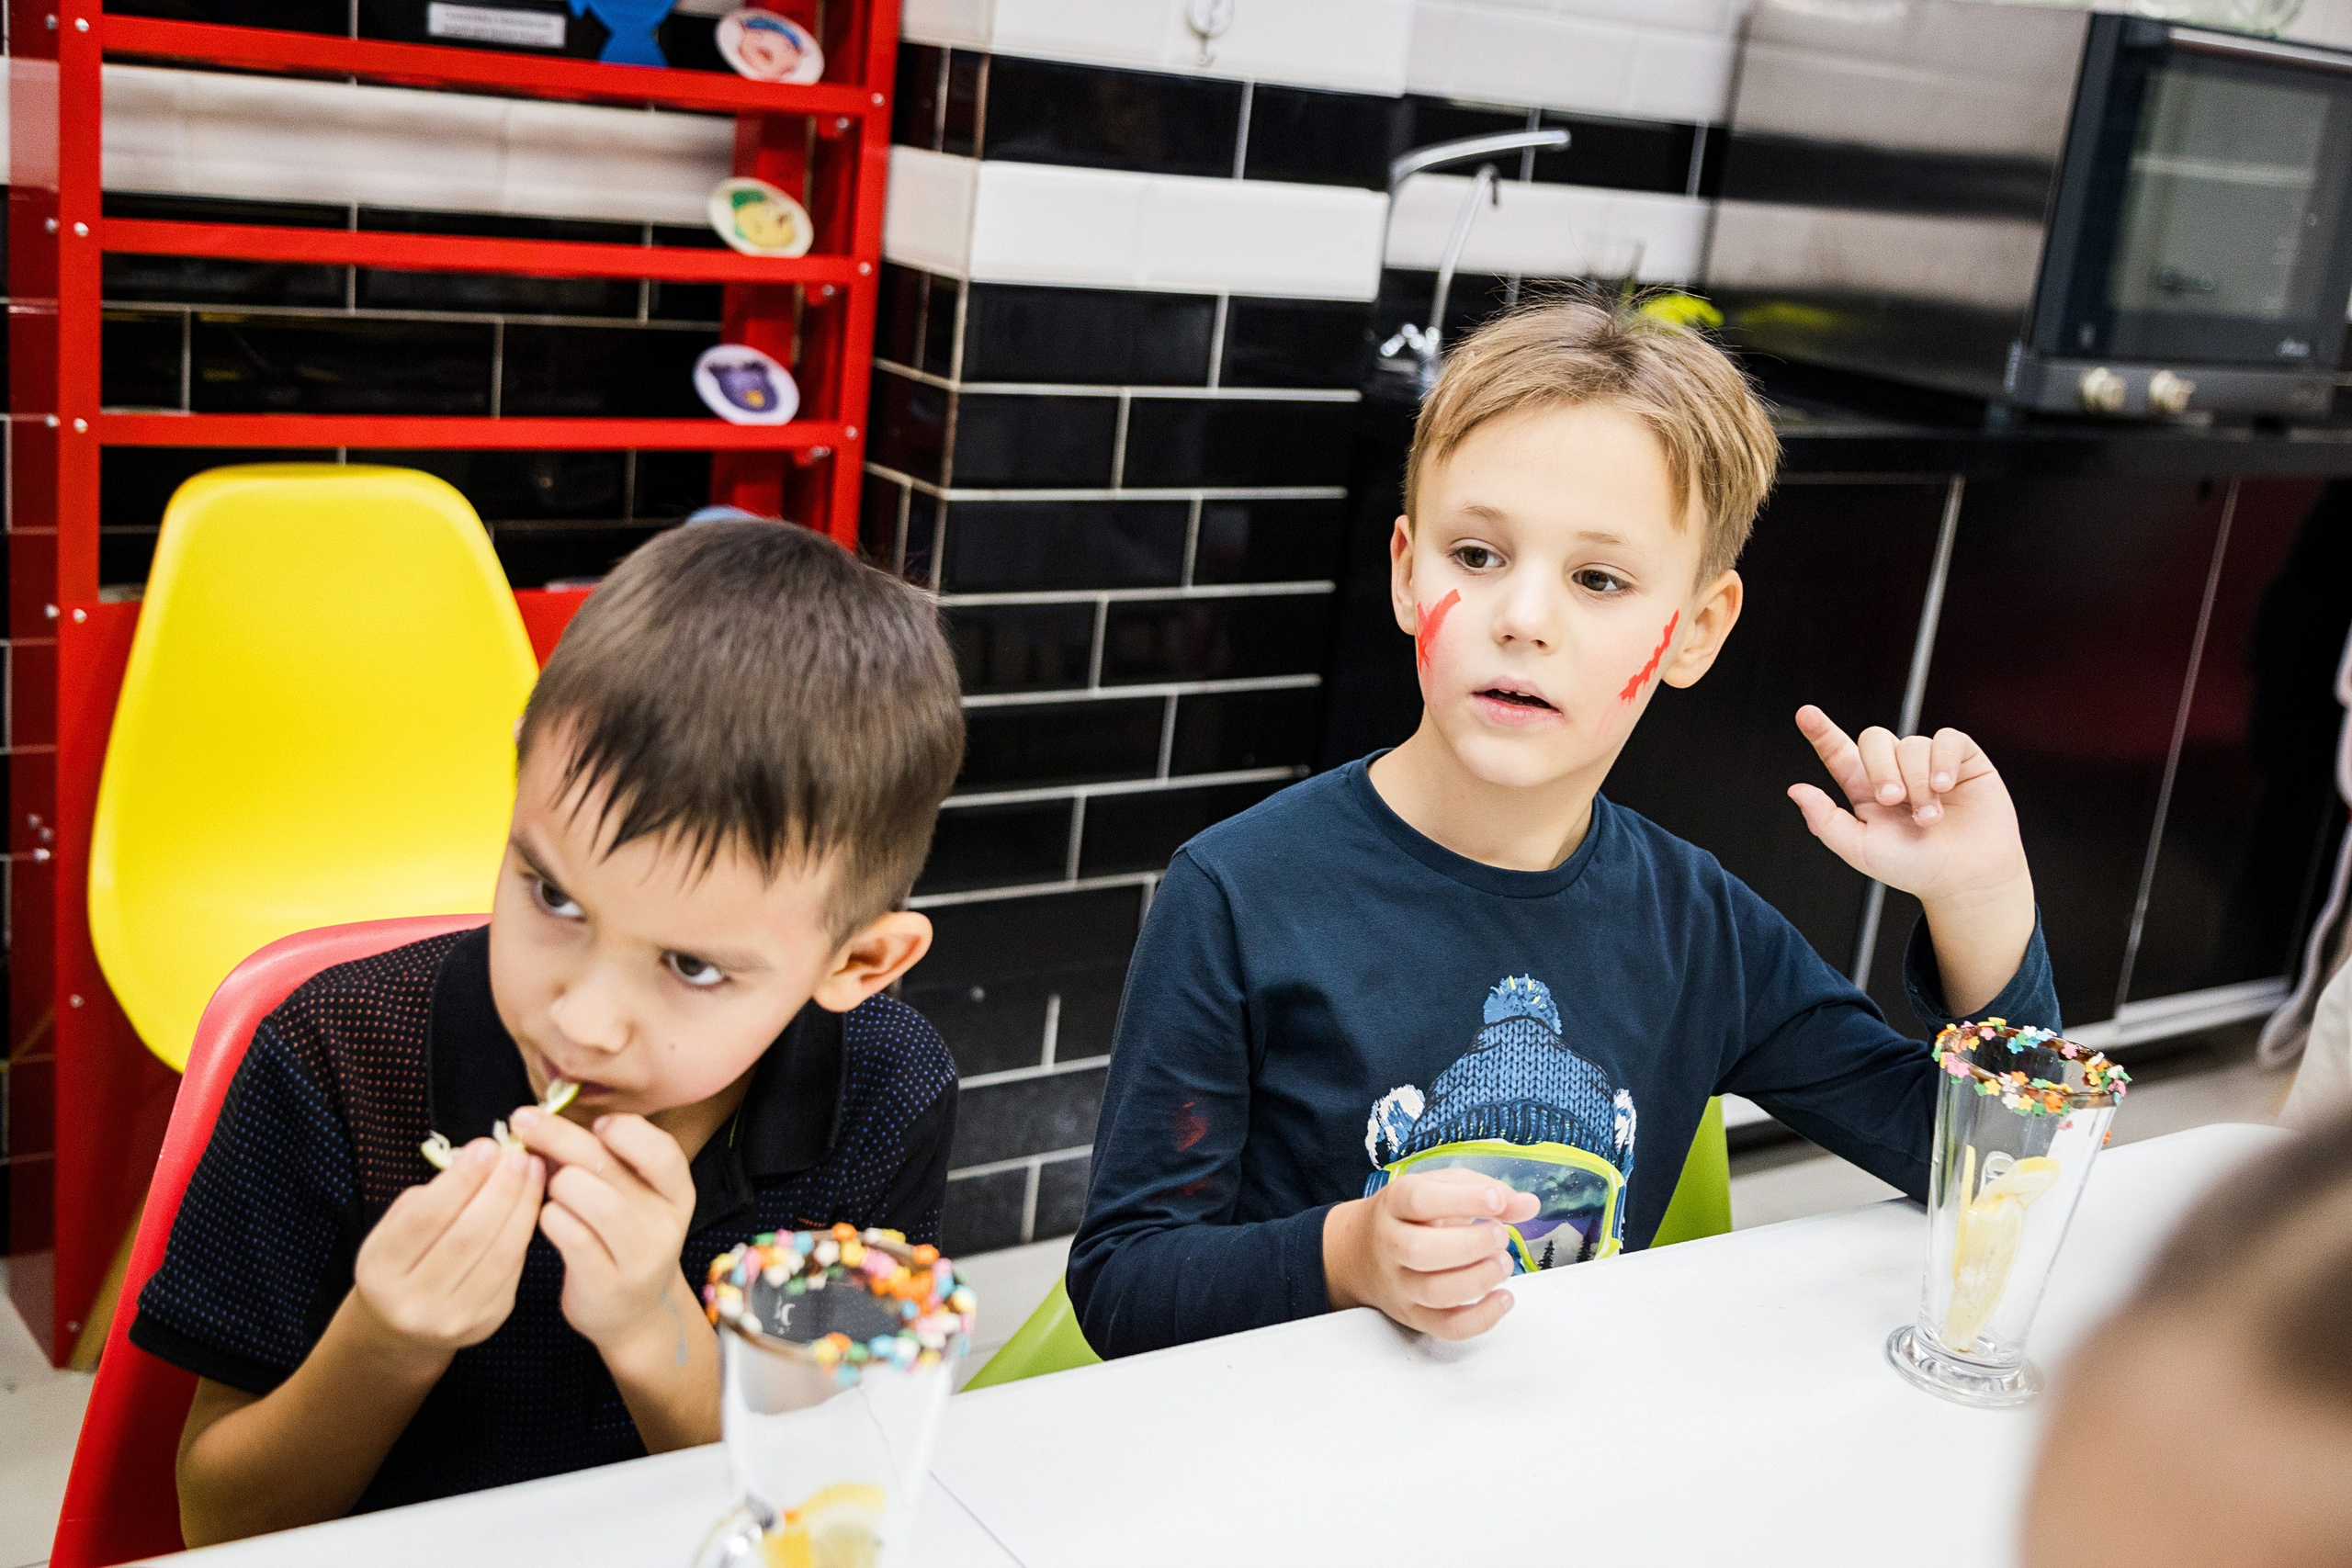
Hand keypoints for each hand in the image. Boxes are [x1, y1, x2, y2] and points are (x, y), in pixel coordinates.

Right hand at [351, 1137, 543, 1360]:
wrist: (403, 1324)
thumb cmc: (404, 1257)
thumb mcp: (395, 1226)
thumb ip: (431, 1196)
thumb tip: (483, 1159)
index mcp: (379, 1270)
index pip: (425, 1219)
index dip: (461, 1181)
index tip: (487, 1146)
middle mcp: (411, 1301)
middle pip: (466, 1238)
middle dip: (499, 1190)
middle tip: (519, 1155)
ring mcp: (451, 1318)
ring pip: (498, 1255)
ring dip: (522, 1206)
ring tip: (533, 1171)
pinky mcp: (486, 1322)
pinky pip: (513, 1269)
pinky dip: (525, 1231)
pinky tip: (533, 1202)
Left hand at [510, 1105, 696, 1356]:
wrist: (634, 1316)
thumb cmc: (622, 1242)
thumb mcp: (633, 1201)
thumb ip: (604, 1164)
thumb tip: (547, 1123)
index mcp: (677, 1193)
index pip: (662, 1150)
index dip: (625, 1130)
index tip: (595, 1125)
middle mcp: (665, 1223)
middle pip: (611, 1167)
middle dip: (561, 1137)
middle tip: (524, 1121)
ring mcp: (639, 1256)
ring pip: (593, 1199)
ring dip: (557, 1183)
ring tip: (546, 1188)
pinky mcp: (607, 1282)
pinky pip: (571, 1236)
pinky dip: (549, 1218)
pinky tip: (545, 1219)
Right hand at [1323, 1168, 1540, 1340]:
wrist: (1361, 1252)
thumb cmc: (1410, 1216)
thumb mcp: (1440, 1188)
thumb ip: (1483, 1191)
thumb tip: (1527, 1204)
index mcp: (1395, 1204)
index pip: (1419, 1200)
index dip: (1462, 1199)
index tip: (1496, 1200)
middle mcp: (1390, 1244)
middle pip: (1421, 1251)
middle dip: (1471, 1244)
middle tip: (1500, 1235)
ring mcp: (1400, 1284)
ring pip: (1435, 1292)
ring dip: (1479, 1279)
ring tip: (1503, 1263)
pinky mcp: (1414, 1315)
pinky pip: (1447, 1327)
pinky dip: (1482, 1318)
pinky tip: (1503, 1298)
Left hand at [1787, 705, 2036, 1013]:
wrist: (1966, 879)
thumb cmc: (1913, 866)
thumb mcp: (1861, 850)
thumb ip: (1826, 821)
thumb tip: (1795, 790)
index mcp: (1863, 788)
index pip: (1837, 751)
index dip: (1821, 731)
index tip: (1804, 714)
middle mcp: (1894, 769)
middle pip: (1873, 738)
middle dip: (1880, 767)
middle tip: (1893, 800)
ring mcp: (1927, 762)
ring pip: (1912, 744)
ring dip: (1917, 782)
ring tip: (1930, 818)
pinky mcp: (1963, 759)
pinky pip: (1947, 739)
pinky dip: (1943, 760)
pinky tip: (1945, 786)